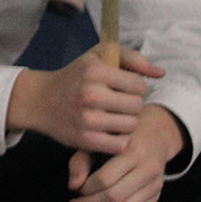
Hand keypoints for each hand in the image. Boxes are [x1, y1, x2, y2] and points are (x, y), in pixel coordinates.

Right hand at [10, 47, 164, 152]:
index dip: (134, 87)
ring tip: (112, 117)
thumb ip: (132, 59)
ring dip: (126, 123)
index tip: (121, 88)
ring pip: (131, 126)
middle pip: (137, 106)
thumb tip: (161, 73)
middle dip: (131, 105)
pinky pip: (119, 144)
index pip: (139, 85)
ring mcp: (87, 118)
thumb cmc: (75, 76)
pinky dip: (117, 140)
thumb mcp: (97, 56)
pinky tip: (107, 131)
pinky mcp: (84, 139)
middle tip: (117, 104)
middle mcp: (90, 93)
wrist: (40, 100)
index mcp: (95, 71)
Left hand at [69, 105, 182, 201]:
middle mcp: (148, 170)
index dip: (86, 190)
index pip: (105, 179)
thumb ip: (81, 161)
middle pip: (116, 198)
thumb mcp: (96, 140)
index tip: (73, 192)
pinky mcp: (156, 196)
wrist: (154, 134)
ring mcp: (155, 185)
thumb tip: (73, 187)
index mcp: (132, 151)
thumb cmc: (117, 136)